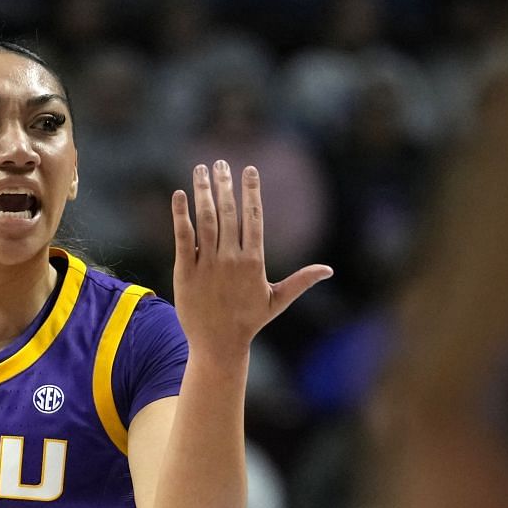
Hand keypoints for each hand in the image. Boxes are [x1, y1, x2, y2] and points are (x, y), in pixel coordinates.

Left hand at [171, 160, 331, 360]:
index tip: (248, 169)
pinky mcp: (185, 271)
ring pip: (205, 220)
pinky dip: (180, 215)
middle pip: (228, 213)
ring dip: (203, 192)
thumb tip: (328, 270)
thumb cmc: (249, 322)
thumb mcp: (277, 300)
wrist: (218, 345)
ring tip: (200, 170)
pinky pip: (182, 237)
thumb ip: (301, 280)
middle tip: (221, 162)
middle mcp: (230, 259)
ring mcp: (206, 264)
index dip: (251, 191)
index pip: (254, 217)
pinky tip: (179, 195)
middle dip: (225, 184)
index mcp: (254, 261)